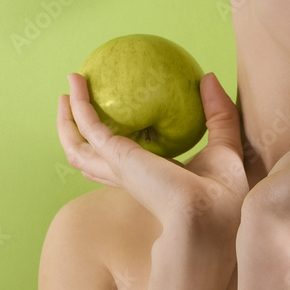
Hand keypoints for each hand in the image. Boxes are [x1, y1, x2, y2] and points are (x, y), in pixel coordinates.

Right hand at [58, 72, 248, 232]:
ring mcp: (118, 169)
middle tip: (74, 107)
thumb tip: (209, 77)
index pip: (123, 168)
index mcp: (152, 179)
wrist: (210, 213)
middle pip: (91, 160)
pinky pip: (88, 128)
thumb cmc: (222, 192)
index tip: (109, 129)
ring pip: (77, 148)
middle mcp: (130, 177)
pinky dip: (79, 105)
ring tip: (65, 94)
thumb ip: (218, 112)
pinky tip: (77, 84)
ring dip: (66, 121)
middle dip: (77, 137)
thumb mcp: (224, 145)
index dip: (111, 152)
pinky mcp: (115, 157)